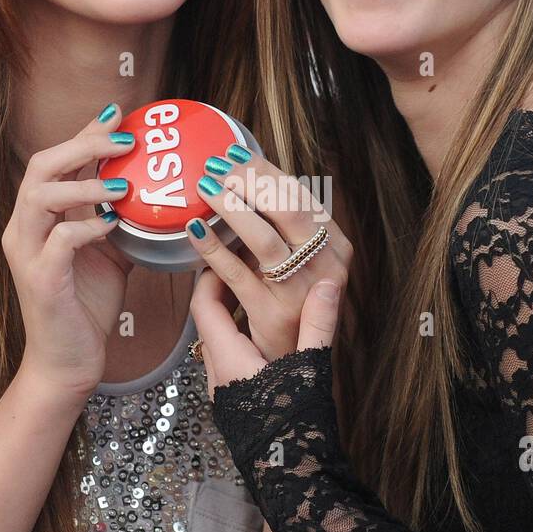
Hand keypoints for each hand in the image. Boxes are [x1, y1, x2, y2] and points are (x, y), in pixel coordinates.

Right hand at [1, 103, 137, 400]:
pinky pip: (59, 242)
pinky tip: (113, 224)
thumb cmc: (86, 306)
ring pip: (40, 197)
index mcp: (40, 218)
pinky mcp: (40, 281)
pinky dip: (86, 227)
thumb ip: (121, 222)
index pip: (56, 162)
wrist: (68, 362)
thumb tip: (156, 194)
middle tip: (126, 137)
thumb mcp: (110, 255)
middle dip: (83, 145)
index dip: (84, 134)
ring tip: (124, 182)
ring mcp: (29, 254)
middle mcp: (25, 229)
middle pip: (41, 166)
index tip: (118, 112)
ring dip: (84, 184)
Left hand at [185, 148, 349, 394]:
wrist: (293, 376)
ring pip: (265, 241)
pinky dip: (213, 249)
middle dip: (251, 182)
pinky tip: (194, 230)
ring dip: (234, 209)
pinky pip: (237, 275)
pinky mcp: (272, 316)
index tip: (238, 155)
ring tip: (206, 188)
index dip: (269, 173)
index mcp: (338, 248)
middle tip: (217, 165)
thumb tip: (253, 183)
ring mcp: (301, 294)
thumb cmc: (292, 311)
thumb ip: (286, 232)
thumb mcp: (304, 268)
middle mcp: (328, 268)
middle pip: (288, 210)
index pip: (303, 197)